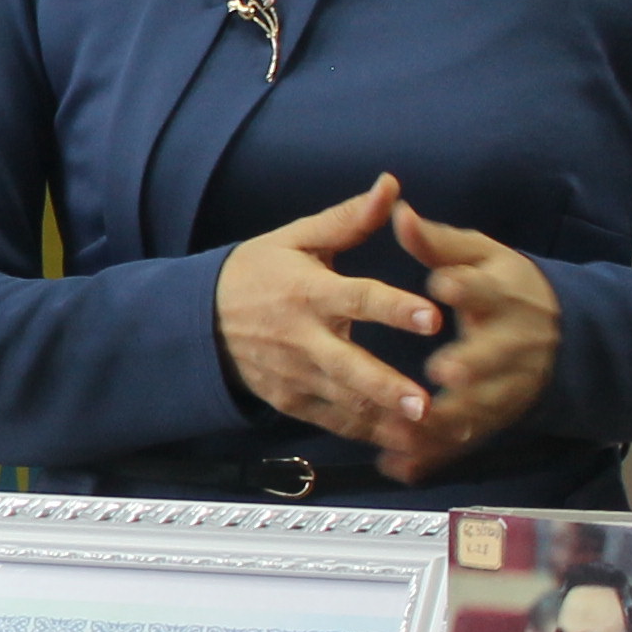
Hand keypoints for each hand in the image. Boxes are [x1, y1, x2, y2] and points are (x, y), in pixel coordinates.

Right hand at [215, 172, 438, 449]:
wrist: (198, 320)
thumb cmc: (257, 273)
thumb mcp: (296, 240)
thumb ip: (349, 220)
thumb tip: (392, 185)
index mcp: (309, 291)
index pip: (358, 299)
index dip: (394, 308)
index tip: (432, 318)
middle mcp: (303, 337)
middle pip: (349, 365)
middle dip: (386, 387)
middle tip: (425, 405)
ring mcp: (294, 374)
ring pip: (345, 403)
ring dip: (386, 420)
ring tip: (427, 435)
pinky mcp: (290, 400)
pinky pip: (333, 421)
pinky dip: (366, 435)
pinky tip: (403, 446)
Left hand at [374, 200, 559, 482]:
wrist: (564, 334)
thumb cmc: (508, 287)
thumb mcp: (482, 256)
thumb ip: (438, 242)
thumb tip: (398, 210)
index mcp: (503, 296)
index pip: (487, 289)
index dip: (468, 286)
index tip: (445, 283)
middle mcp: (511, 344)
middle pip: (494, 356)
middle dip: (474, 364)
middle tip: (445, 370)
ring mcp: (506, 385)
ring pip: (479, 407)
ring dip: (446, 420)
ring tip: (408, 428)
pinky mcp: (495, 417)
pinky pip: (464, 440)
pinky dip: (432, 456)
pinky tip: (398, 466)